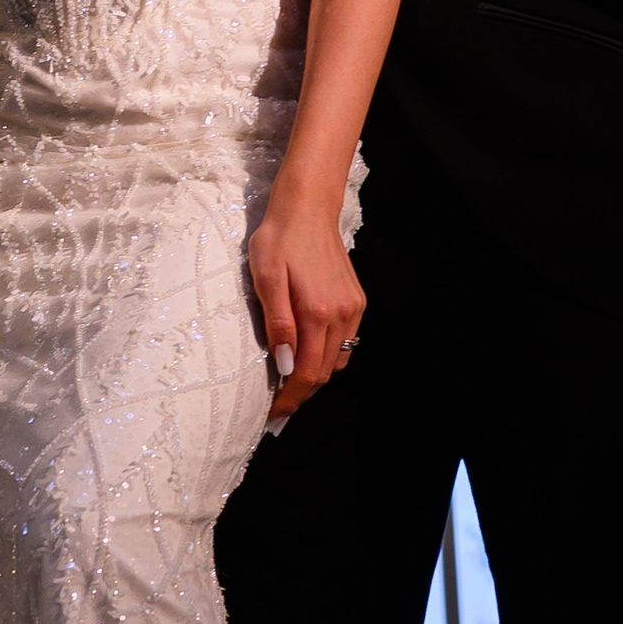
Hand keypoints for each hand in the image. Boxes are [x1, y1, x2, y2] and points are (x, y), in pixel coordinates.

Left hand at [247, 194, 363, 427]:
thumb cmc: (279, 238)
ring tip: (289, 386)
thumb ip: (277, 323)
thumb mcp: (266, 277)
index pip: (306, 373)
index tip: (273, 416)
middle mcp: (341, 314)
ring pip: (336, 360)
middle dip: (301, 395)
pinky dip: (327, 356)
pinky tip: (307, 355)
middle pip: (323, 372)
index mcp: (317, 312)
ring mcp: (353, 308)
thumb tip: (284, 364)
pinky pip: (345, 342)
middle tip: (277, 411)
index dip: (290, 399)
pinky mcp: (356, 301)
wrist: (308, 207)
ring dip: (314, 376)